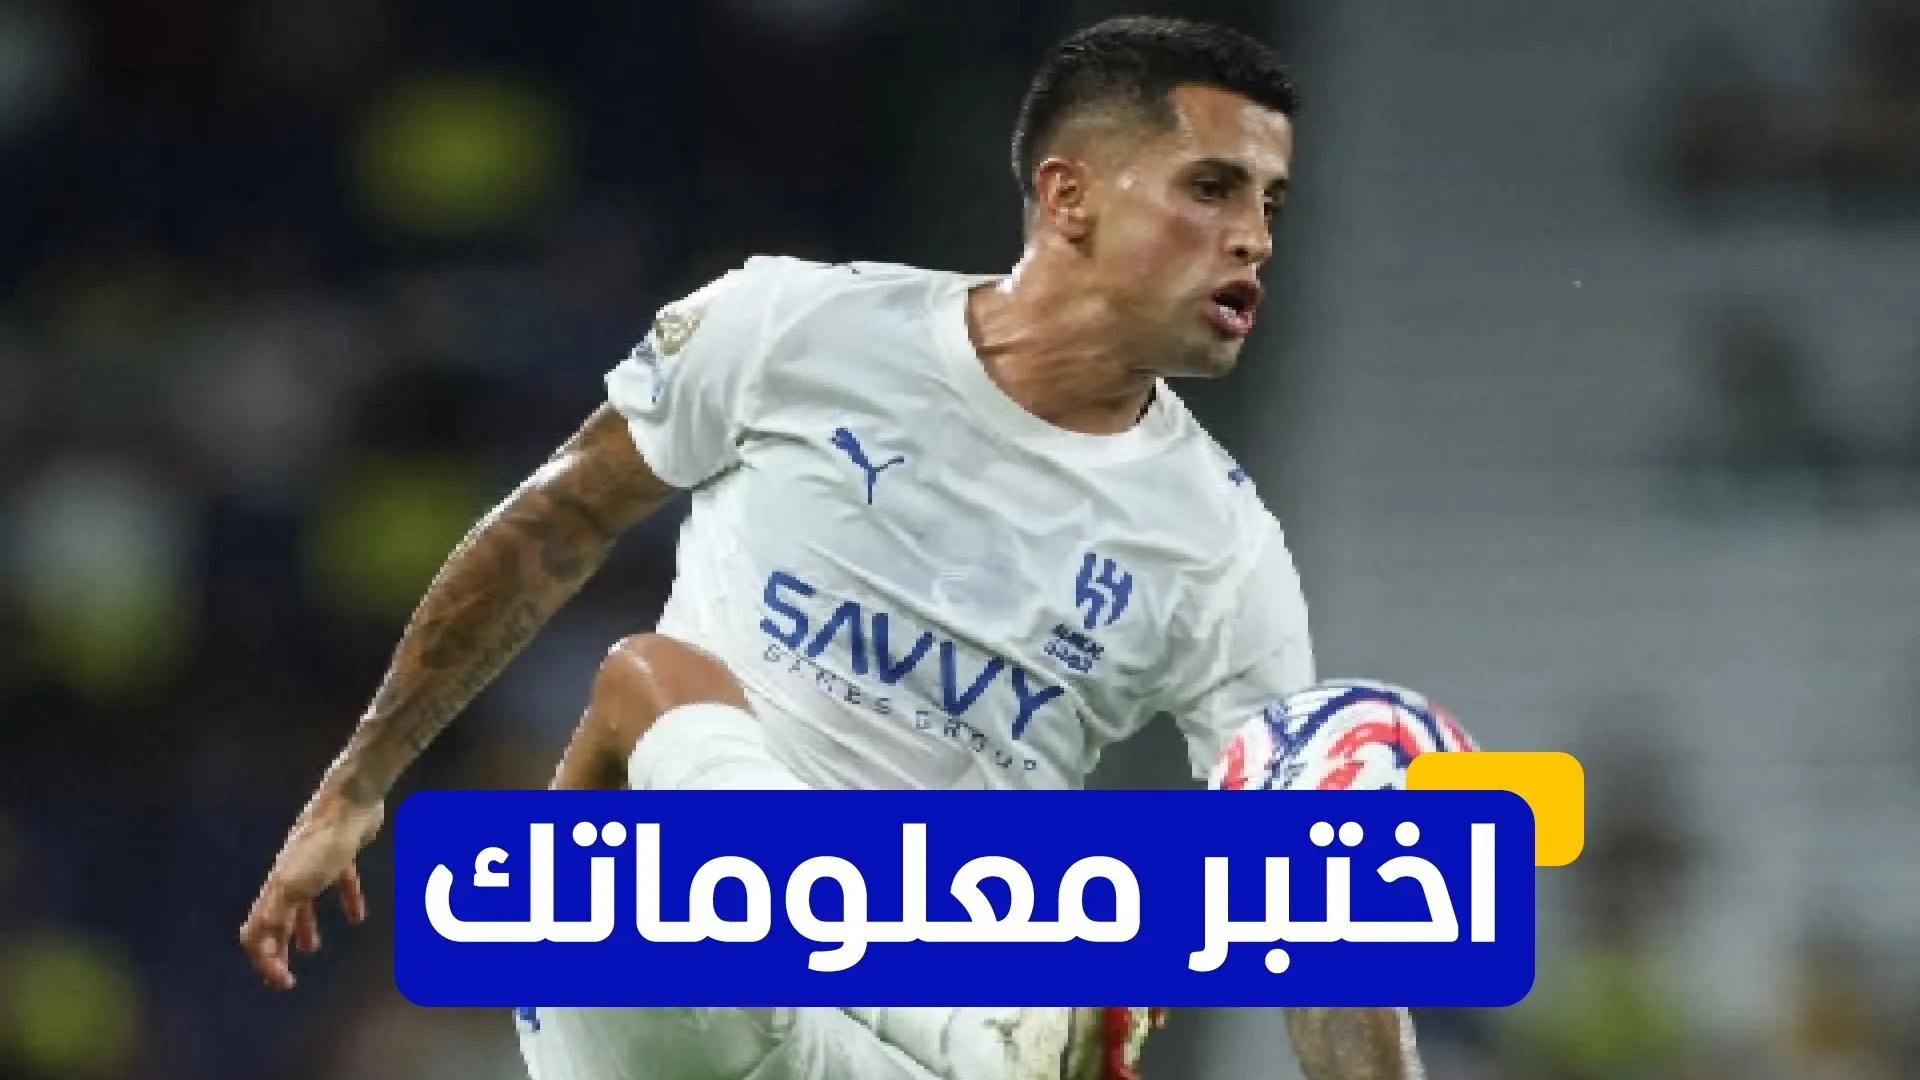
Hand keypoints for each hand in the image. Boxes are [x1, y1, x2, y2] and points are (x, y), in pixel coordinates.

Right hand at [239, 788, 384, 988]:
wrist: (351, 800)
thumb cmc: (322, 844)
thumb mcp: (294, 885)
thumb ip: (275, 917)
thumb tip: (258, 951)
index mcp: (276, 888)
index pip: (257, 932)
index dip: (264, 960)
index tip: (282, 982)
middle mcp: (290, 878)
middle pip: (277, 920)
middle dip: (277, 950)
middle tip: (285, 976)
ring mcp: (315, 866)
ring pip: (304, 904)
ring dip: (305, 928)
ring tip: (313, 948)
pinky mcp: (342, 855)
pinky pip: (342, 884)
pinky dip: (347, 902)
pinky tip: (357, 917)